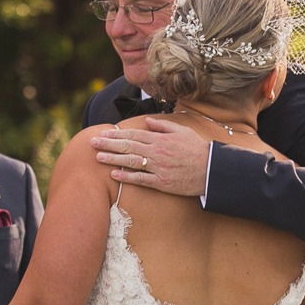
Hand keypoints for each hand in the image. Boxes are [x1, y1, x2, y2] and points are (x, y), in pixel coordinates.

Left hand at [91, 117, 209, 196]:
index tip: (103, 132)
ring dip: (113, 158)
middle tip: (92, 142)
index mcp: (161, 139)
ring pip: (131, 161)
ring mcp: (158, 168)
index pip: (134, 134)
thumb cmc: (198, 149)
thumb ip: (163, 126)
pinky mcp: (162, 183)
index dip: (117, 134)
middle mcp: (157, 152)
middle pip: (128, 146)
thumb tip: (147, 122)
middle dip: (108, 144)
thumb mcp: (182, 131)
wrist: (212, 170)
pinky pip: (141, 179)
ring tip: (98, 156)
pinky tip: (114, 174)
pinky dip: (127, 176)